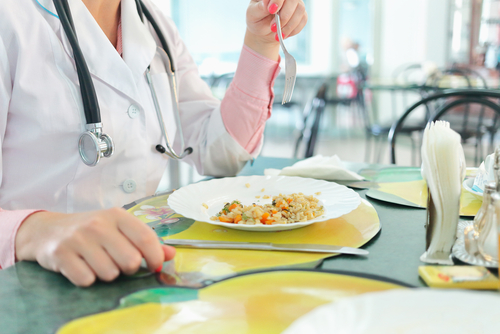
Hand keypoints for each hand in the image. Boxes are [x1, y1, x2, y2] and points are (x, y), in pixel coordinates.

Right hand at [15, 208, 175, 286]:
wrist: (47, 230)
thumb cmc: (91, 230)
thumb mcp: (118, 228)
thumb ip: (145, 241)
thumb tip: (170, 255)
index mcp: (117, 215)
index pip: (145, 238)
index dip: (155, 257)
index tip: (155, 266)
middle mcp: (98, 225)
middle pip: (130, 261)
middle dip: (129, 268)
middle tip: (120, 262)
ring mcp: (78, 239)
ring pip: (109, 274)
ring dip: (107, 274)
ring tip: (98, 262)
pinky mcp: (61, 254)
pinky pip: (87, 280)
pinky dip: (87, 278)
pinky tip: (82, 266)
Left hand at [245, 0, 306, 59]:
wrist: (263, 32)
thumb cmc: (257, 21)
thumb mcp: (253, 15)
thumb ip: (259, 8)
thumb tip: (266, 2)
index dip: (278, 1)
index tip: (271, 10)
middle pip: (293, 0)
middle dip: (285, 16)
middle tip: (273, 27)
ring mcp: (294, 3)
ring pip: (300, 10)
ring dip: (289, 25)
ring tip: (277, 33)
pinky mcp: (301, 14)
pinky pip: (303, 20)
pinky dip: (293, 30)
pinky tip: (284, 33)